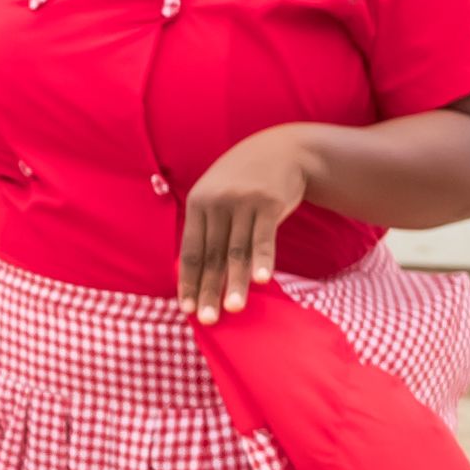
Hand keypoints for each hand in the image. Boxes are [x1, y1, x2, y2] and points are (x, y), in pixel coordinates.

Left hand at [179, 123, 328, 317]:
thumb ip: (205, 225)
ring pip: (238, 251)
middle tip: (207, 320)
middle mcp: (217, 202)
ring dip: (236, 283)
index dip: (188, 281)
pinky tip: (262, 281)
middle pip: (212, 255)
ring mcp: (244, 202)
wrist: (282, 149)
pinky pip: (265, 238)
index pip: (191, 251)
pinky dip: (263, 260)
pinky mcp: (270, 204)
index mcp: (198, 203)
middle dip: (209, 290)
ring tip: (234, 309)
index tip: (186, 309)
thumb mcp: (216, 192)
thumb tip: (193, 270)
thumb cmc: (243, 178)